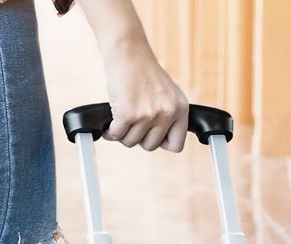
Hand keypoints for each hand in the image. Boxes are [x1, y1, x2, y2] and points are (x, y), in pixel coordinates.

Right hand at [101, 38, 188, 152]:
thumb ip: (168, 116)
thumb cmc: (143, 71)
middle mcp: (167, 112)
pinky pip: (116, 135)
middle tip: (132, 122)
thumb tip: (160, 142)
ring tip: (121, 117)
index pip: (176, 145)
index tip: (151, 134)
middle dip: (138, 137)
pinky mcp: (127, 114)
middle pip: (150, 146)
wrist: (128, 50)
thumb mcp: (167, 93)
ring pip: (131, 142)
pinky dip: (110, 131)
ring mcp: (147, 114)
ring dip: (122, 133)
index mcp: (180, 108)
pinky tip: (110, 122)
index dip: (161, 142)